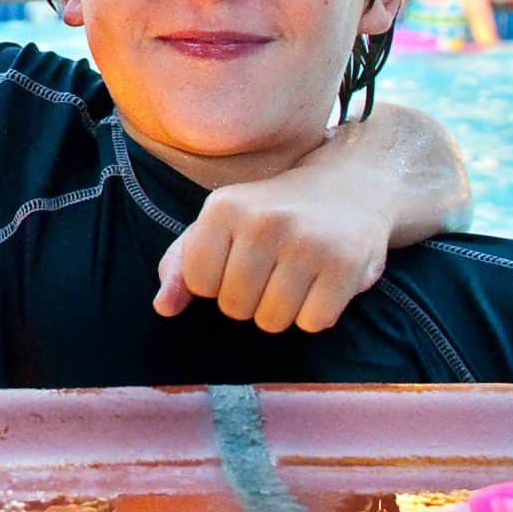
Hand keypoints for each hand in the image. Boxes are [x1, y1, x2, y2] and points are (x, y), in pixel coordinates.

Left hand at [155, 168, 390, 333]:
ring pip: (271, 321)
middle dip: (250, 299)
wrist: (349, 187)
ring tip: (296, 275)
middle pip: (234, 307)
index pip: (198, 283)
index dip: (216, 282)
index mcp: (224, 208)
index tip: (237, 259)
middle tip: (272, 268)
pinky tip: (321, 282)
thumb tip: (163, 307)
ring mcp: (307, 243)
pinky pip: (313, 323)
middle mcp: (264, 221)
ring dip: (282, 310)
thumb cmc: (272, 213)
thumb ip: (181, 264)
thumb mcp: (219, 224)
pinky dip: (315, 314)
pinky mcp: (345, 265)